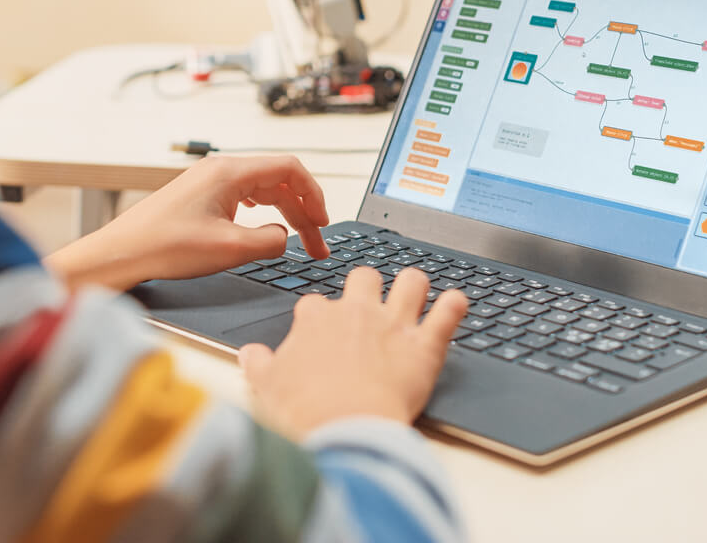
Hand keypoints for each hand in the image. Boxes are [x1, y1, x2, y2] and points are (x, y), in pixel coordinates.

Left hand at [45, 155, 330, 288]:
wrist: (122, 253)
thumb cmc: (163, 247)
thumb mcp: (229, 248)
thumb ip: (270, 241)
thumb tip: (284, 238)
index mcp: (230, 172)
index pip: (290, 168)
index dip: (314, 194)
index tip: (323, 221)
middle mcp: (220, 170)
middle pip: (279, 180)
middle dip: (303, 211)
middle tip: (316, 244)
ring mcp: (209, 182)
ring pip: (263, 190)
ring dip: (285, 214)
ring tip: (297, 241)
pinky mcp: (200, 196)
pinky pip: (245, 197)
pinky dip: (264, 212)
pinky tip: (266, 228)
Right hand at [238, 268, 468, 439]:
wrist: (344, 429)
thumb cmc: (305, 411)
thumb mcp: (267, 387)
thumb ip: (259, 365)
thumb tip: (249, 354)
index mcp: (317, 320)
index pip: (316, 303)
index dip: (320, 316)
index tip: (321, 330)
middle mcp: (357, 313)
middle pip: (365, 277)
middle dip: (368, 285)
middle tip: (369, 303)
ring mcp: (394, 325)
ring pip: (411, 282)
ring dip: (414, 286)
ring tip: (415, 293)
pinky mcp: (425, 346)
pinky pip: (448, 313)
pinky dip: (456, 306)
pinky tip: (457, 303)